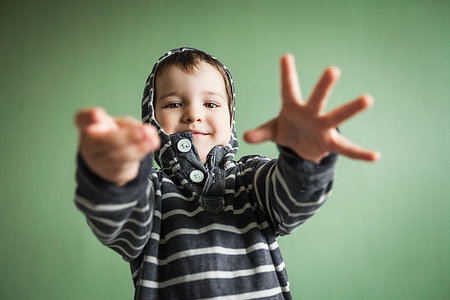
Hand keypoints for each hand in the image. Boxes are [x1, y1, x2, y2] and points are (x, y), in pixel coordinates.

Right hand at [75, 107, 160, 185]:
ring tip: (152, 141)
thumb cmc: (116, 135)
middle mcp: (88, 145)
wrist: (113, 159)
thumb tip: (147, 132)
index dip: (89, 117)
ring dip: (137, 149)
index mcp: (88, 126)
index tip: (97, 114)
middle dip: (127, 136)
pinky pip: (124, 166)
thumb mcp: (122, 124)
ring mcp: (97, 162)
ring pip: (116, 157)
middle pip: (103, 141)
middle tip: (145, 132)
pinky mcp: (110, 174)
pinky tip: (149, 147)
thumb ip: (131, 126)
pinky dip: (139, 155)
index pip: (82, 119)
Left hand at [243, 54, 379, 162]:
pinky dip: (360, 154)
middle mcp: (311, 113)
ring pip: (337, 117)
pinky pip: (347, 149)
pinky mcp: (330, 142)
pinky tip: (375, 156)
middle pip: (318, 98)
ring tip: (368, 99)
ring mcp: (323, 127)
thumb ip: (260, 133)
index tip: (286, 56)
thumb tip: (246, 137)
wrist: (300, 145)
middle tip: (333, 69)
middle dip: (324, 86)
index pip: (288, 89)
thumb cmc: (287, 129)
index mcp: (293, 107)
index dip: (287, 74)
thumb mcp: (272, 131)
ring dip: (350, 109)